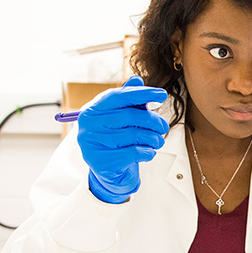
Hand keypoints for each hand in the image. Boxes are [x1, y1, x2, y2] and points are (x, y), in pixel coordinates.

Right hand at [77, 76, 168, 202]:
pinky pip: (132, 152)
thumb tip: (137, 80)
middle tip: (163, 127)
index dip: (142, 94)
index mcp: (92, 108)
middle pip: (129, 116)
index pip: (119, 96)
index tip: (162, 94)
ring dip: (153, 138)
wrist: (109, 172)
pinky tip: (149, 152)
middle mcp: (88, 124)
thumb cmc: (117, 141)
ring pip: (133, 135)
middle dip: (152, 121)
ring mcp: (91, 142)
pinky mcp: (99, 161)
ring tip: (158, 141)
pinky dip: (147, 152)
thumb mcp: (123, 119)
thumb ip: (130, 101)